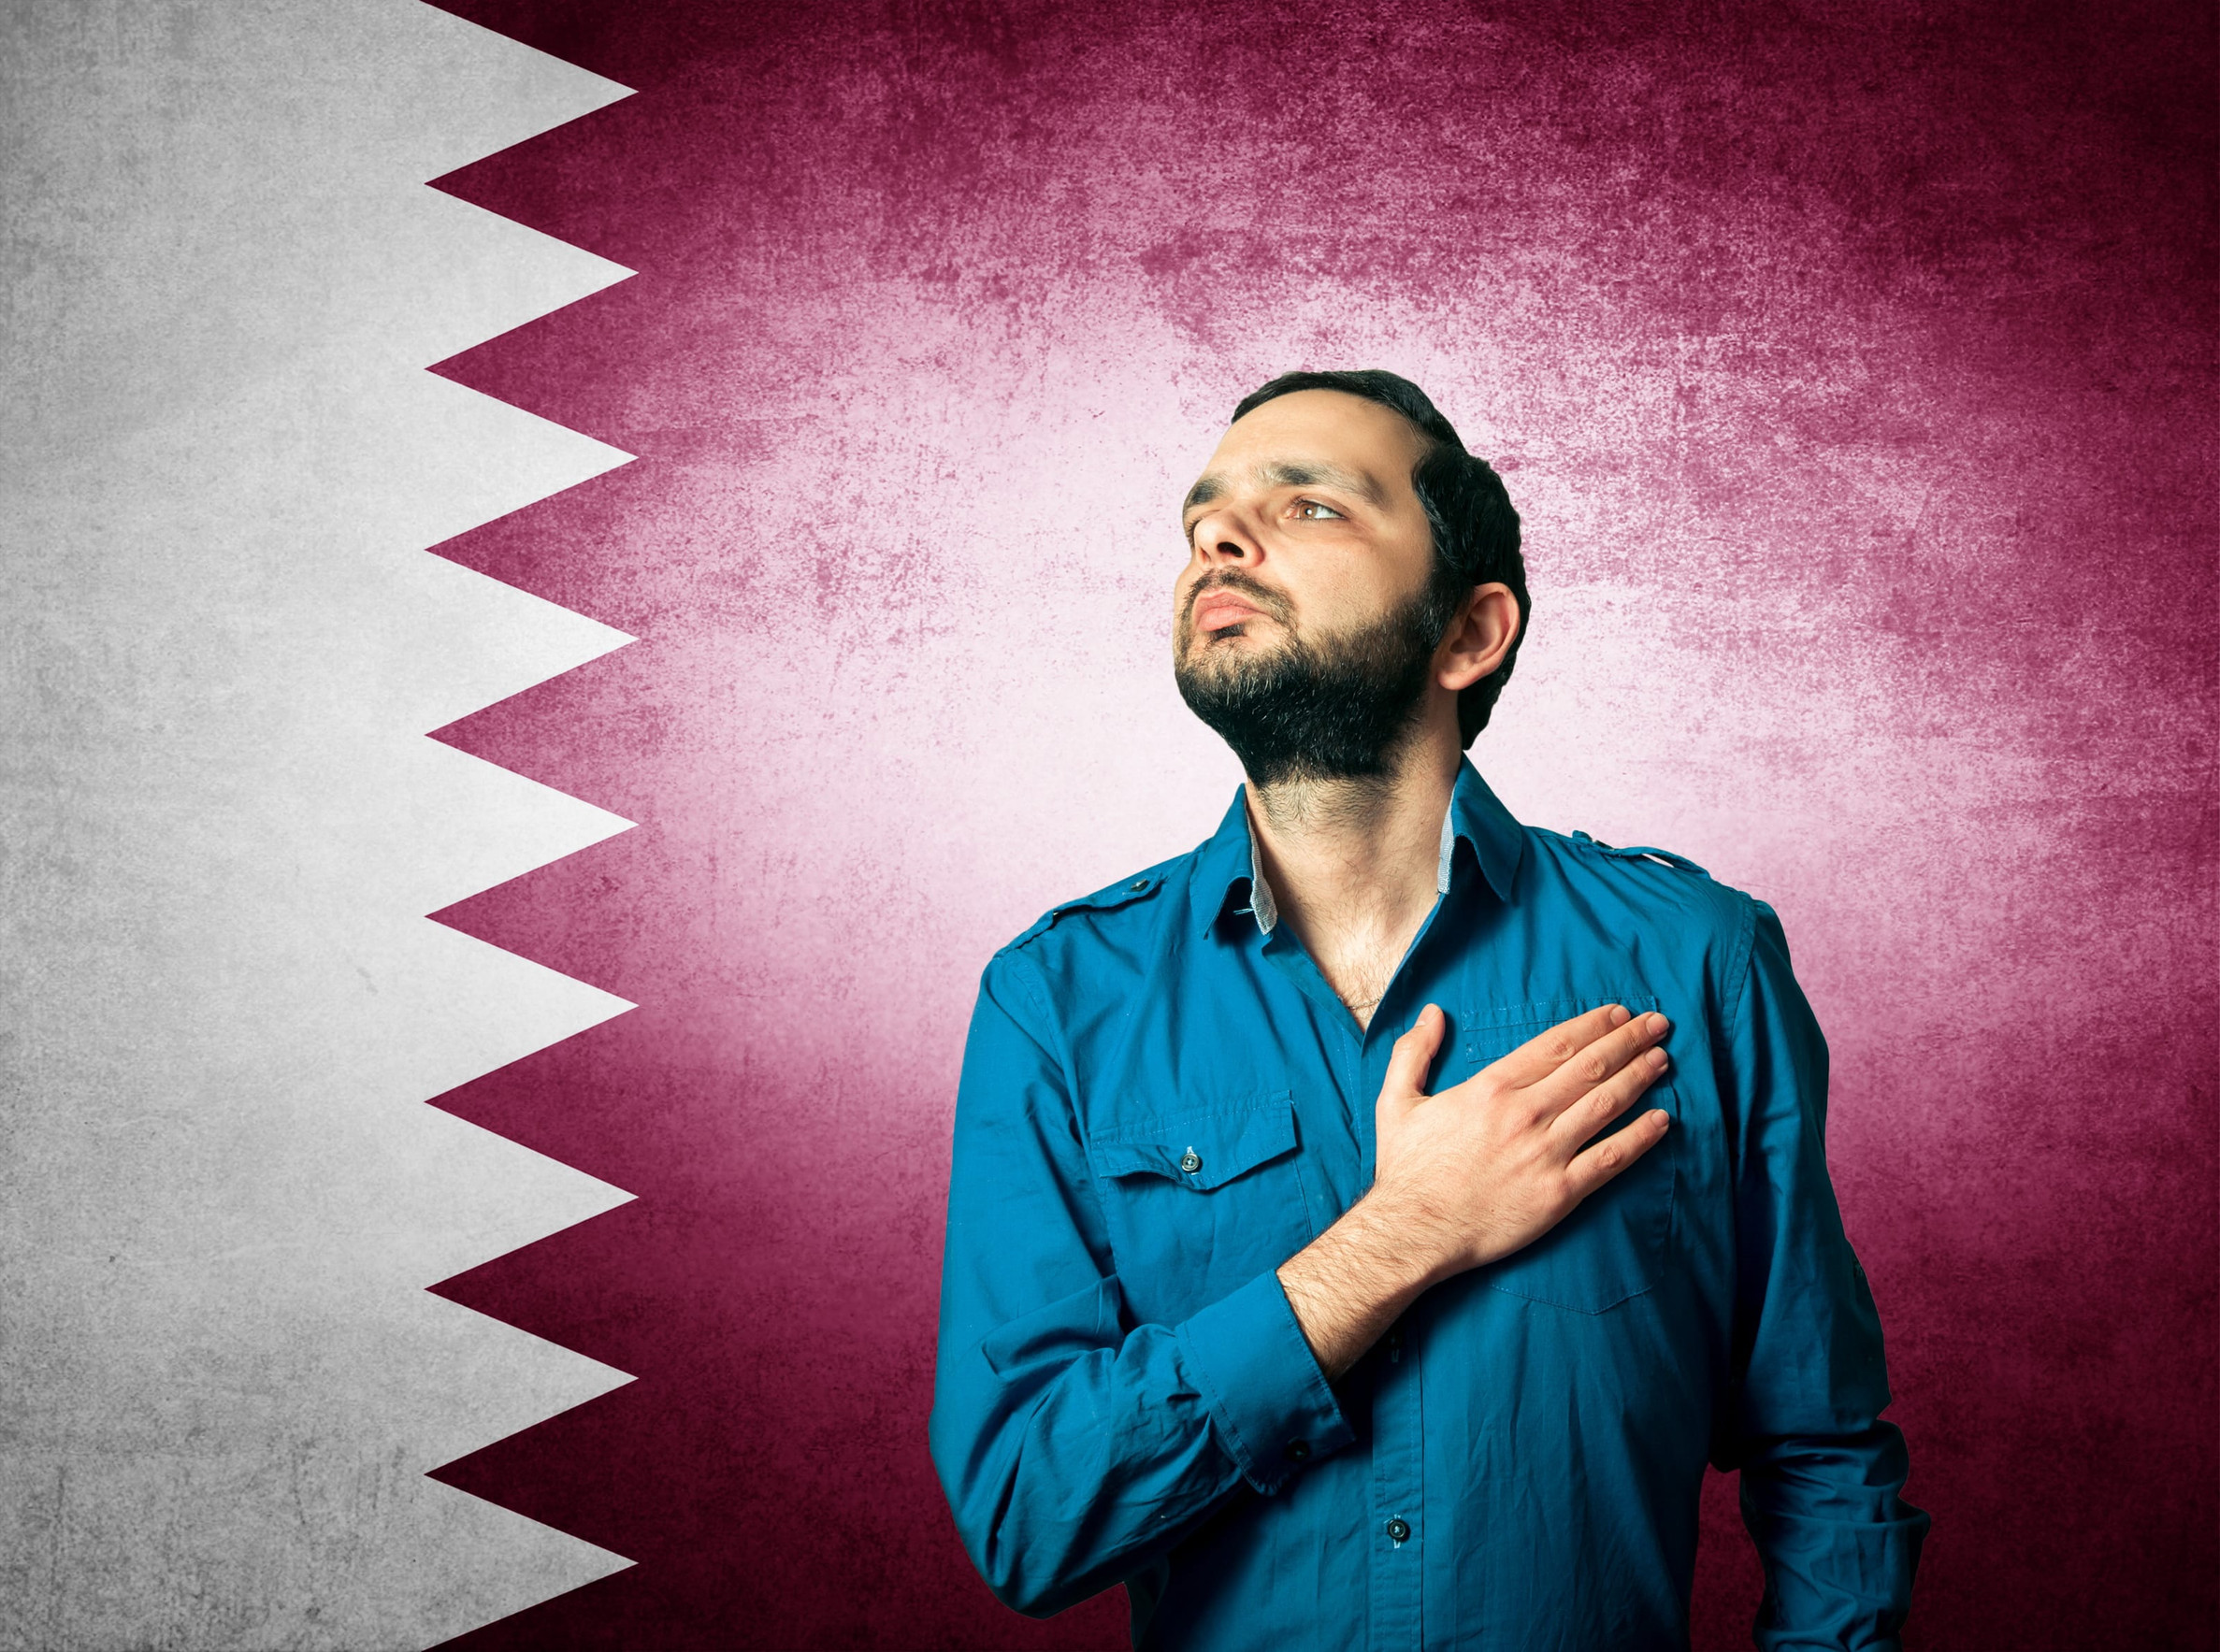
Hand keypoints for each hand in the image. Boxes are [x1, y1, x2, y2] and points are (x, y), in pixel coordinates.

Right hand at [1370, 1002, 1671, 1283]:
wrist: (1414, 1231)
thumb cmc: (1406, 1169)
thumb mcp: (1396, 1101)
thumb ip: (1414, 1052)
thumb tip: (1432, 1013)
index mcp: (1491, 1087)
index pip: (1556, 1045)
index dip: (1593, 1025)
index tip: (1619, 1014)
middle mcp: (1525, 1114)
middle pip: (1590, 1067)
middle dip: (1629, 1041)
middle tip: (1657, 1025)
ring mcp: (1545, 1153)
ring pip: (1606, 1105)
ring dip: (1639, 1078)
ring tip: (1662, 1060)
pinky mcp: (1559, 1193)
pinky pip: (1610, 1159)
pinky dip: (1640, 1137)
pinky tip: (1662, 1121)